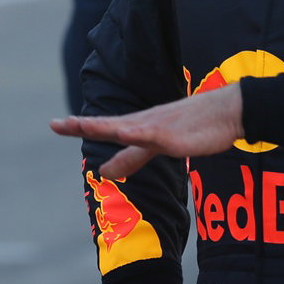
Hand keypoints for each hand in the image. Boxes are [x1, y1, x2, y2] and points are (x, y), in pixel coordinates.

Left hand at [50, 85, 243, 177]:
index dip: (79, 126)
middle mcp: (143, 123)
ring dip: (103, 126)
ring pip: (125, 127)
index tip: (55, 123)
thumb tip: (103, 171)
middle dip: (82, 125)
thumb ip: (130, 158)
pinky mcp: (174, 135)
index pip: (104, 127)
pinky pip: (153, 134)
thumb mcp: (156, 146)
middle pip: (107, 124)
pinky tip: (124, 132)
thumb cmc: (194, 128)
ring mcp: (158, 127)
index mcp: (137, 127)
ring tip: (79, 124)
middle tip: (55, 123)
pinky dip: (137, 133)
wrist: (228, 113)